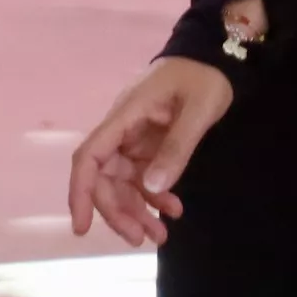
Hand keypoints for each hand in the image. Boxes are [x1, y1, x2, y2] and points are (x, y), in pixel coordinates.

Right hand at [66, 45, 238, 247]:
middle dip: (117, 211)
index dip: (80, 192)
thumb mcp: (199, 110)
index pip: (89, 157)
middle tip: (140, 240)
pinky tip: (172, 210)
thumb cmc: (206, 77)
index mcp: (125, 116)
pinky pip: (141, 177)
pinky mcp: (148, 145)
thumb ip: (177, 147)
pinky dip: (153, 197)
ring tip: (160, 236)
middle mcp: (122, 130)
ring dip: (136, 210)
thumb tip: (153, 186)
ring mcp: (134, 139)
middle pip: (103, 178)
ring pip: (122, 183)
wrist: (215, 56)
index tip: (82, 227)